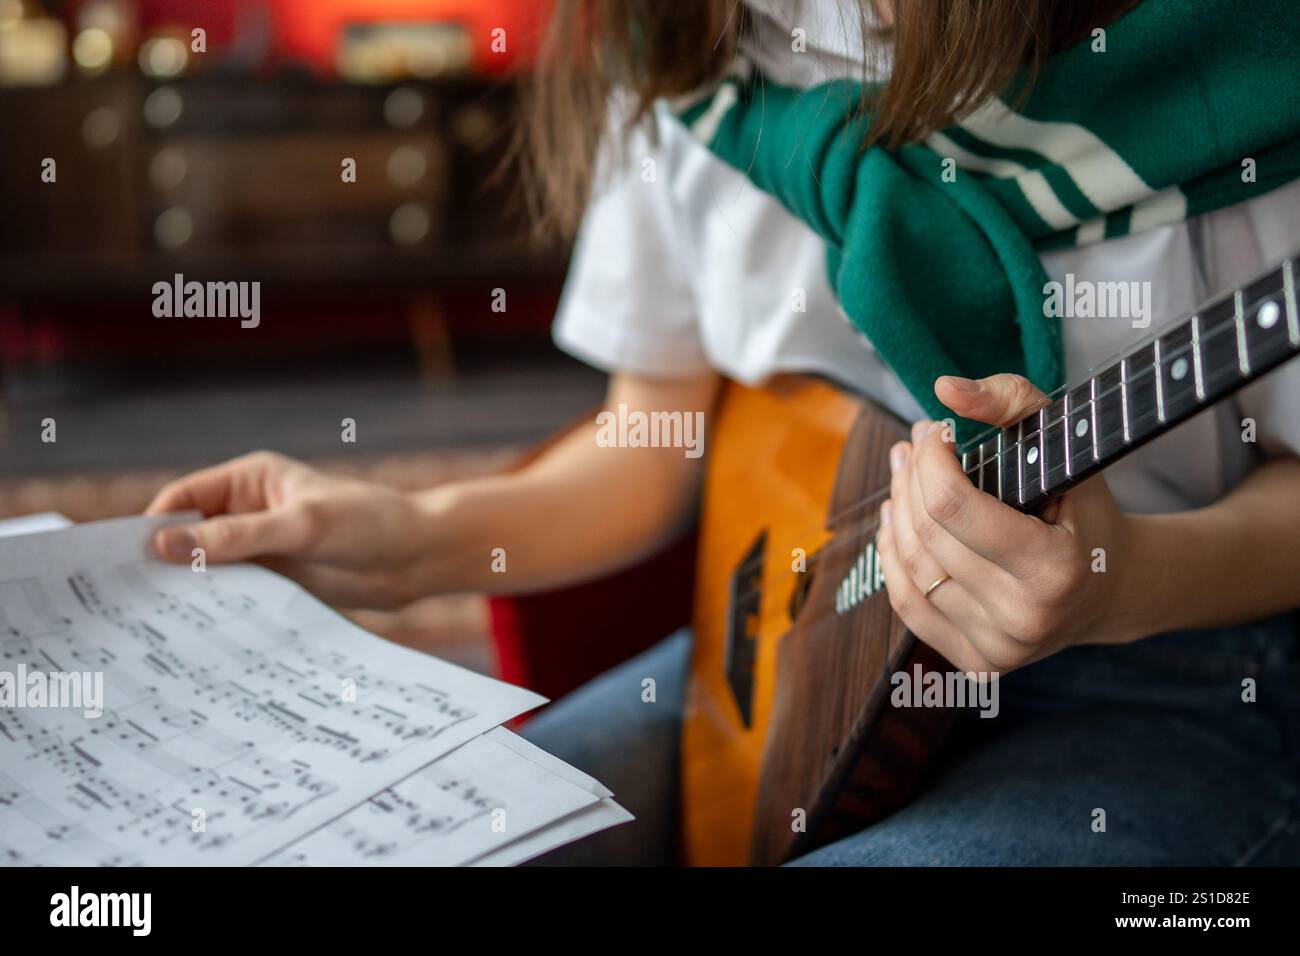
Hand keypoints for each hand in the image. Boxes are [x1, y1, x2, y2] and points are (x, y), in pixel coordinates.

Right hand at [146, 451, 425, 608]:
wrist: (419, 557)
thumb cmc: (369, 524)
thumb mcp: (301, 527)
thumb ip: (236, 538)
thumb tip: (164, 544)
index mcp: (249, 480)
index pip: (183, 499)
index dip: (152, 527)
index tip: (123, 564)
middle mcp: (249, 510)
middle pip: (190, 535)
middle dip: (164, 562)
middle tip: (129, 604)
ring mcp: (262, 545)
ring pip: (210, 567)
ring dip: (190, 589)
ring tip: (155, 626)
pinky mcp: (278, 577)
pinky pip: (236, 591)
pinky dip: (218, 607)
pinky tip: (199, 634)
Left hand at [876, 374, 1143, 674]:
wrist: (1113, 590)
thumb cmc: (1086, 509)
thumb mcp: (1067, 445)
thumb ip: (1012, 402)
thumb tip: (945, 391)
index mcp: (1053, 570)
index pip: (952, 507)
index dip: (929, 459)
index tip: (933, 431)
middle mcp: (1023, 619)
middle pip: (927, 536)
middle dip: (909, 479)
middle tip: (909, 445)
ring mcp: (996, 648)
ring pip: (911, 568)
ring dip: (896, 511)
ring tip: (901, 474)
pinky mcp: (975, 664)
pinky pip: (907, 604)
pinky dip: (892, 556)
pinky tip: (896, 521)